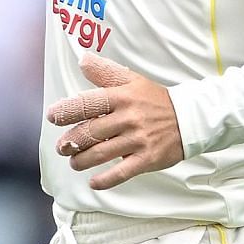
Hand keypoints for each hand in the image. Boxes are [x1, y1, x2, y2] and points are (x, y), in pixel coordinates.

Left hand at [46, 55, 185, 189]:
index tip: (52, 117)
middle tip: (62, 147)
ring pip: (102, 153)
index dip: (67, 110)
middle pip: (91, 131)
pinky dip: (106, 180)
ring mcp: (138, 140)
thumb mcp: (131, 80)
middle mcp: (128, 118)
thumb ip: (105, 71)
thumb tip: (82, 60)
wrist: (191, 119)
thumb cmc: (155, 99)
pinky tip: (93, 183)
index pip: (88, 103)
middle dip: (71, 141)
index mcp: (122, 97)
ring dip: (82, 160)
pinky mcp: (147, 158)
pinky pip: (123, 172)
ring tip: (74, 162)